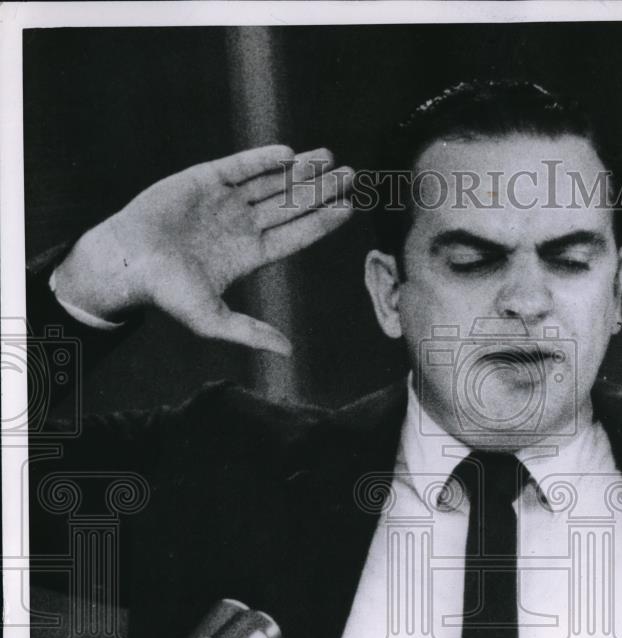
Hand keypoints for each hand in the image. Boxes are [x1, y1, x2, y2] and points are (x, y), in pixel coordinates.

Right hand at [53, 145, 353, 354]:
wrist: (123, 262)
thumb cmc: (165, 293)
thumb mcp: (211, 319)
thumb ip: (250, 332)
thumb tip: (288, 352)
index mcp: (250, 253)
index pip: (297, 235)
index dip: (323, 221)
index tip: (349, 208)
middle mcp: (242, 224)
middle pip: (292, 204)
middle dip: (321, 190)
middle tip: (352, 176)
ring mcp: (224, 200)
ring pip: (272, 182)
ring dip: (301, 171)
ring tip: (331, 159)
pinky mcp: (203, 179)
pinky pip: (241, 166)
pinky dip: (263, 159)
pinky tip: (291, 154)